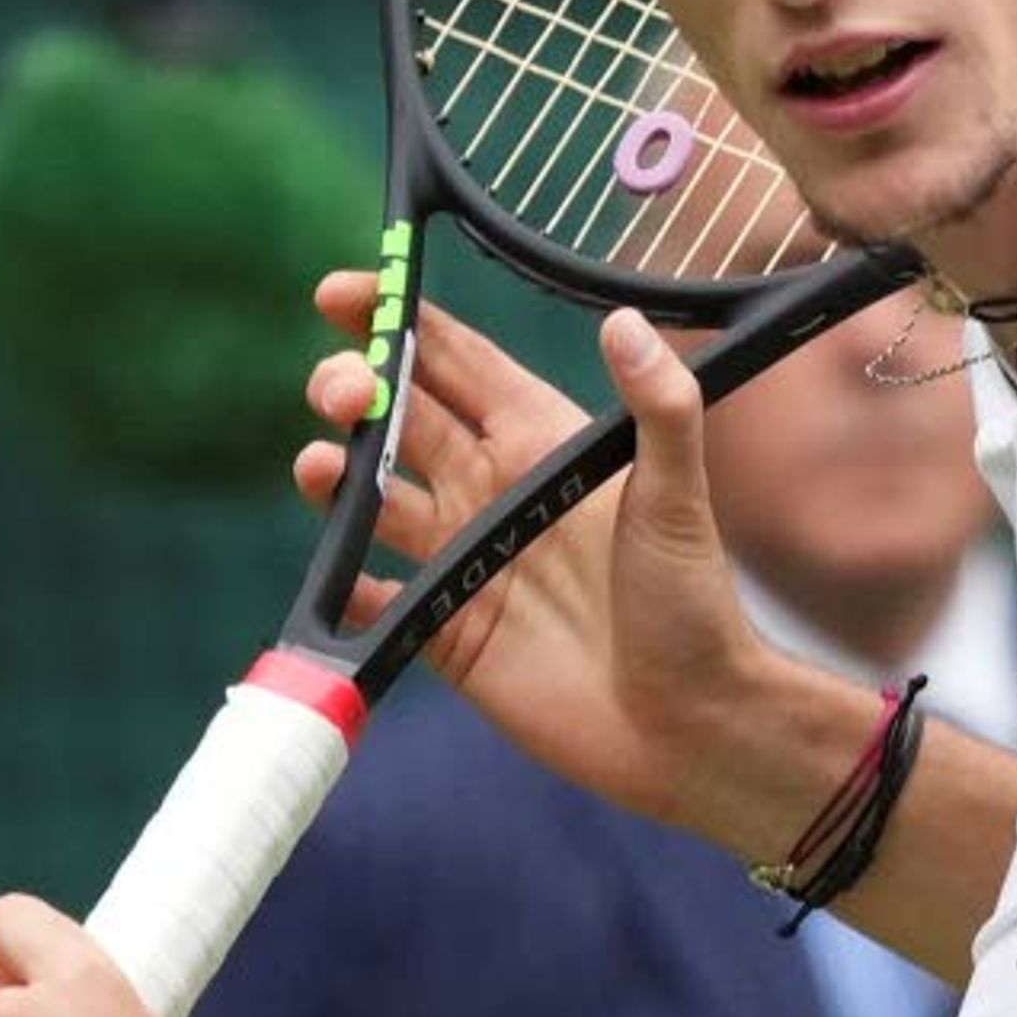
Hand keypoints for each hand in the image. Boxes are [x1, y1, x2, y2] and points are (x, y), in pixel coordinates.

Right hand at [295, 274, 784, 832]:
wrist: (689, 724)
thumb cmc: (694, 603)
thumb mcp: (678, 497)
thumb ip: (659, 410)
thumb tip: (626, 321)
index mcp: (540, 443)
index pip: (456, 363)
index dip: (398, 322)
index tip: (342, 291)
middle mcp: (494, 491)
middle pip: (398, 418)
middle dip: (353, 388)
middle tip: (338, 392)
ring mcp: (463, 560)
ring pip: (372, 498)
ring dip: (335, 473)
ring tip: (322, 465)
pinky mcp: (444, 630)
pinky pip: (372, 598)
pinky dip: (343, 586)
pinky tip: (335, 579)